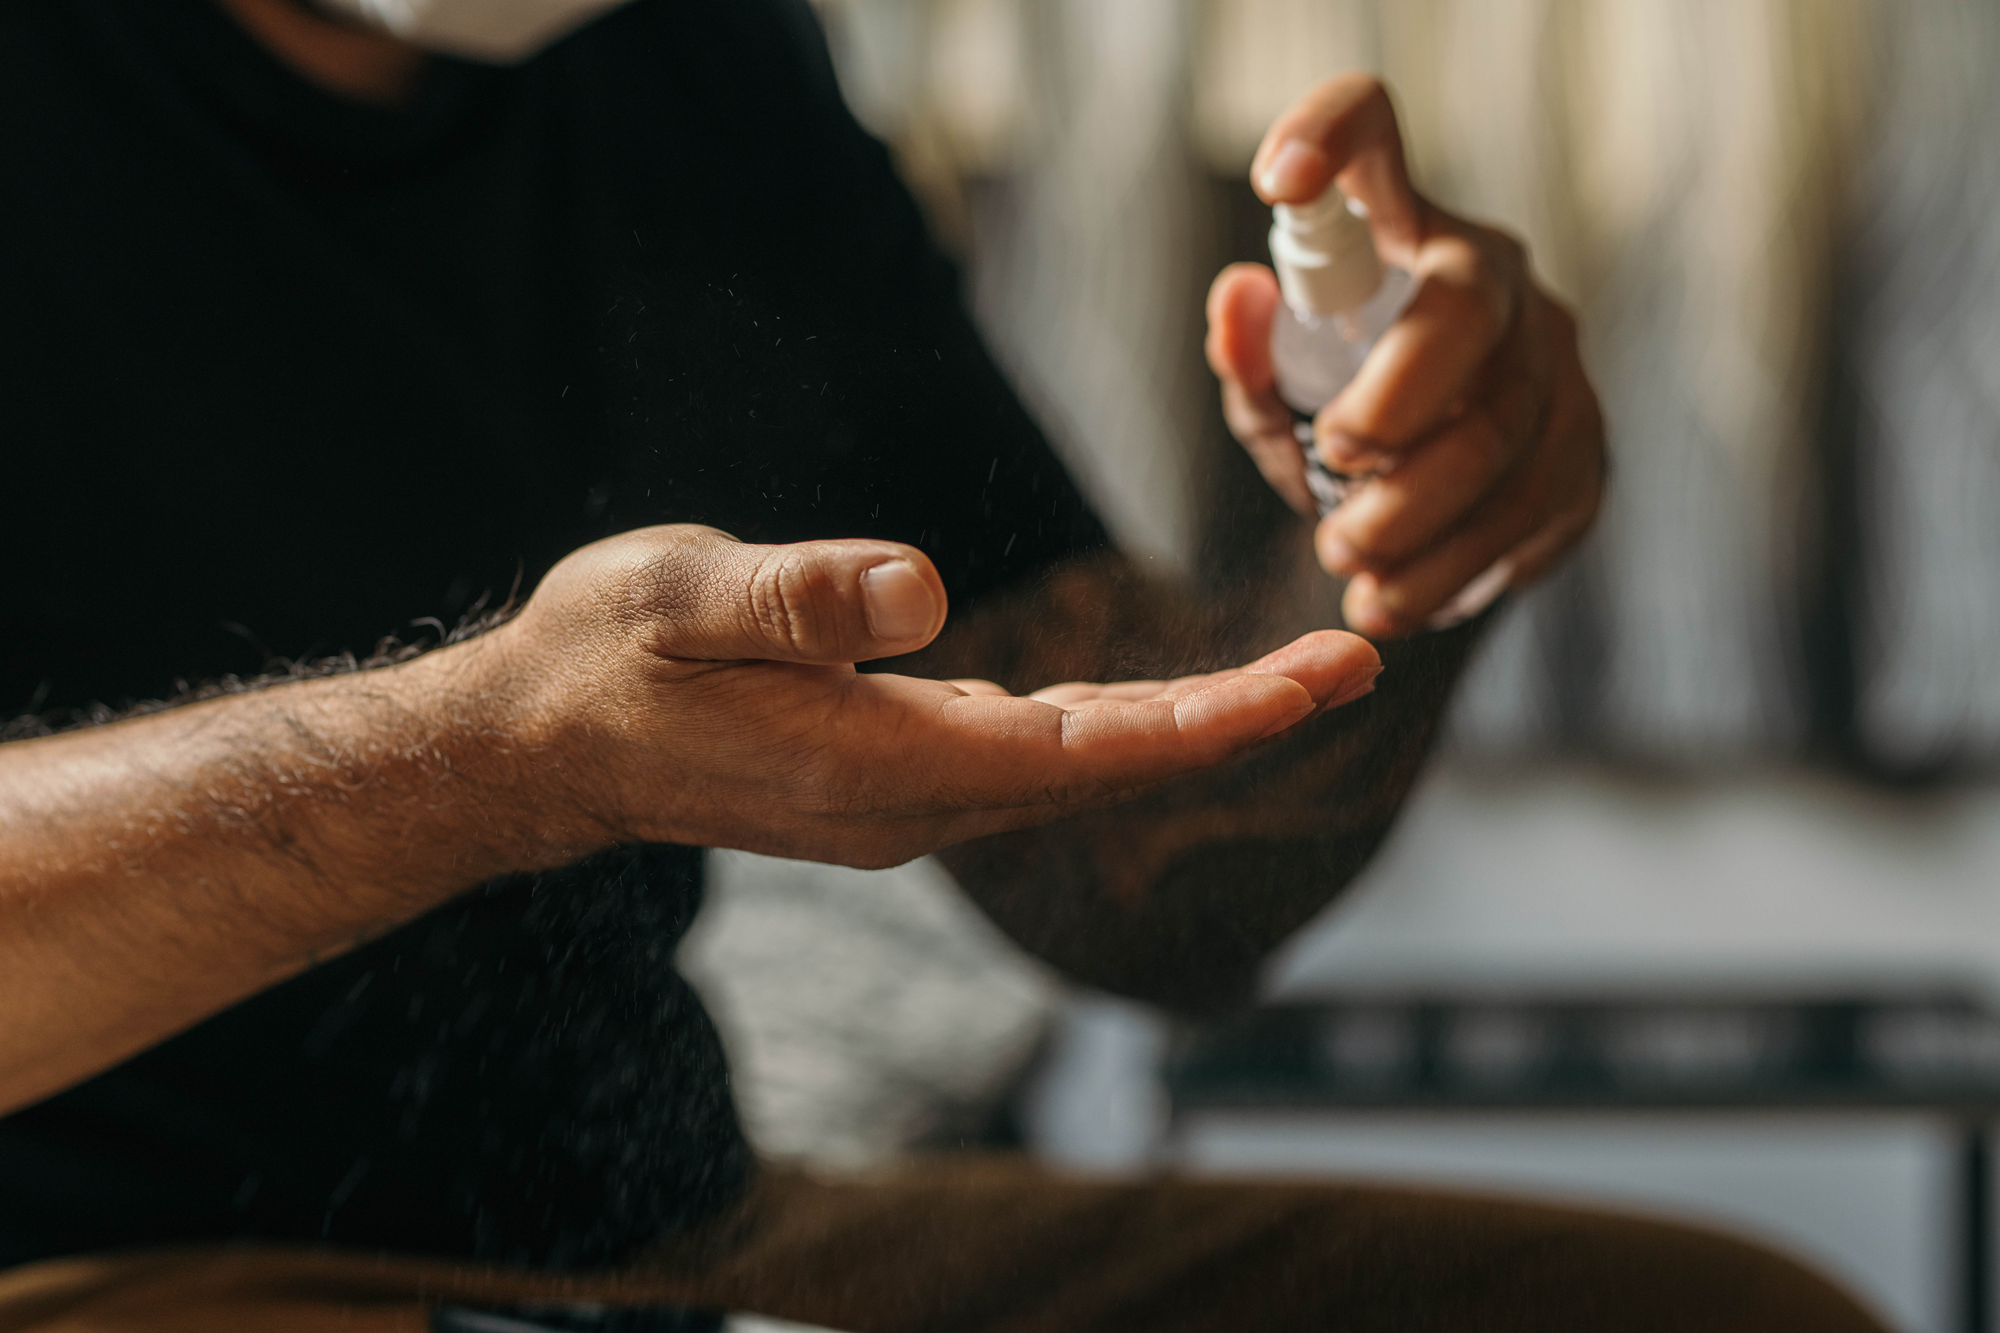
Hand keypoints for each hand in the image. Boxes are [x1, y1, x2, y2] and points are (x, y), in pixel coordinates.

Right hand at [488, 525, 1381, 868]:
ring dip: (1194, 728)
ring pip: (1084, 772)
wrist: (546, 740)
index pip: (1083, 750)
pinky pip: (1040, 760)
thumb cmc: (604, 657)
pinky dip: (1124, 729)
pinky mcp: (896, 776)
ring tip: (1301, 676)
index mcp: (878, 766)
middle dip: (1240, 721)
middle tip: (1360, 660)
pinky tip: (1170, 703)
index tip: (1320, 682)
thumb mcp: (680, 596)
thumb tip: (924, 590)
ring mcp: (908, 800)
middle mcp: (914, 805)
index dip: (1211, 719)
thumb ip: (799, 593)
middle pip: (1113, 771)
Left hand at [1204, 74, 1605, 638]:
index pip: (1372, 137)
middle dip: (1393, 424)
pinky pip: (1542, 512)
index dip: (1327, 133)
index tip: (1275, 181)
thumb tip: (1240, 297)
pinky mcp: (1590, 446)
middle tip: (1328, 487)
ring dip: (1423, 526)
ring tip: (1351, 574)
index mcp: (1404, 233)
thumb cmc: (1338, 409)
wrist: (1429, 485)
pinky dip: (1465, 570)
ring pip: (1511, 441)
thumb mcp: (1277, 388)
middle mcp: (1499, 277)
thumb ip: (1249, 355)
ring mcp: (1559, 360)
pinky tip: (1408, 599)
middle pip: (1465, 325)